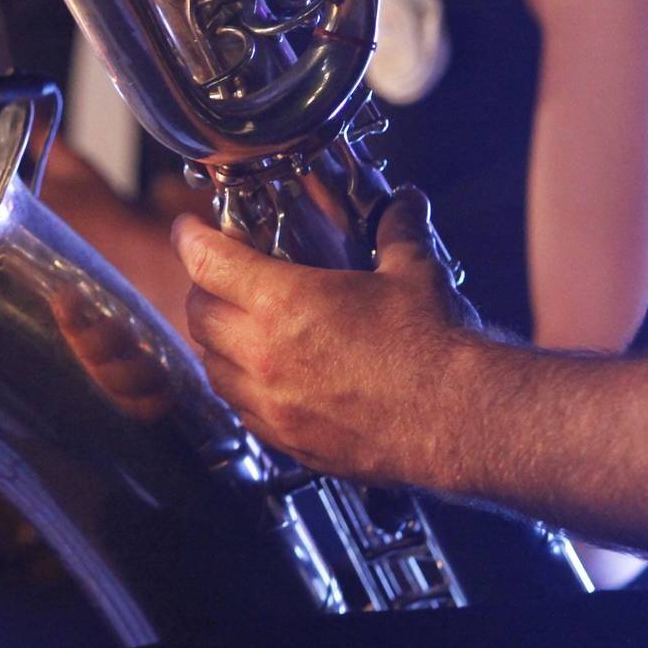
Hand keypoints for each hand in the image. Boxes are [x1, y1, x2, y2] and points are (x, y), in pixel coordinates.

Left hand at [175, 185, 479, 488]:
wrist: (460, 421)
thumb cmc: (435, 350)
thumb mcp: (412, 271)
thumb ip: (397, 230)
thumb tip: (403, 206)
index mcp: (284, 303)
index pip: (208, 262)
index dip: (190, 239)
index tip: (187, 230)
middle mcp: (265, 356)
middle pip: (198, 316)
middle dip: (202, 290)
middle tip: (217, 279)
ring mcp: (274, 404)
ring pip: (212, 369)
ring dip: (215, 343)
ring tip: (236, 329)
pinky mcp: (290, 441)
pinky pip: (241, 412)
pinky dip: (241, 389)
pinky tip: (263, 379)